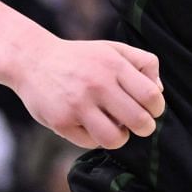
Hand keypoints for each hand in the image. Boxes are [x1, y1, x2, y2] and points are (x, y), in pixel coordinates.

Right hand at [9, 37, 165, 149]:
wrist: (32, 60)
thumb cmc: (80, 58)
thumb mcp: (112, 49)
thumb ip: (142, 63)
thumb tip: (159, 90)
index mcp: (113, 64)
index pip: (151, 96)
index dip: (156, 108)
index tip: (149, 109)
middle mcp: (97, 84)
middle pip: (139, 121)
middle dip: (144, 127)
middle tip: (138, 124)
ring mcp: (78, 104)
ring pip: (116, 138)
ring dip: (120, 137)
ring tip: (114, 128)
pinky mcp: (61, 121)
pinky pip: (91, 142)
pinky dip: (95, 137)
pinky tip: (88, 125)